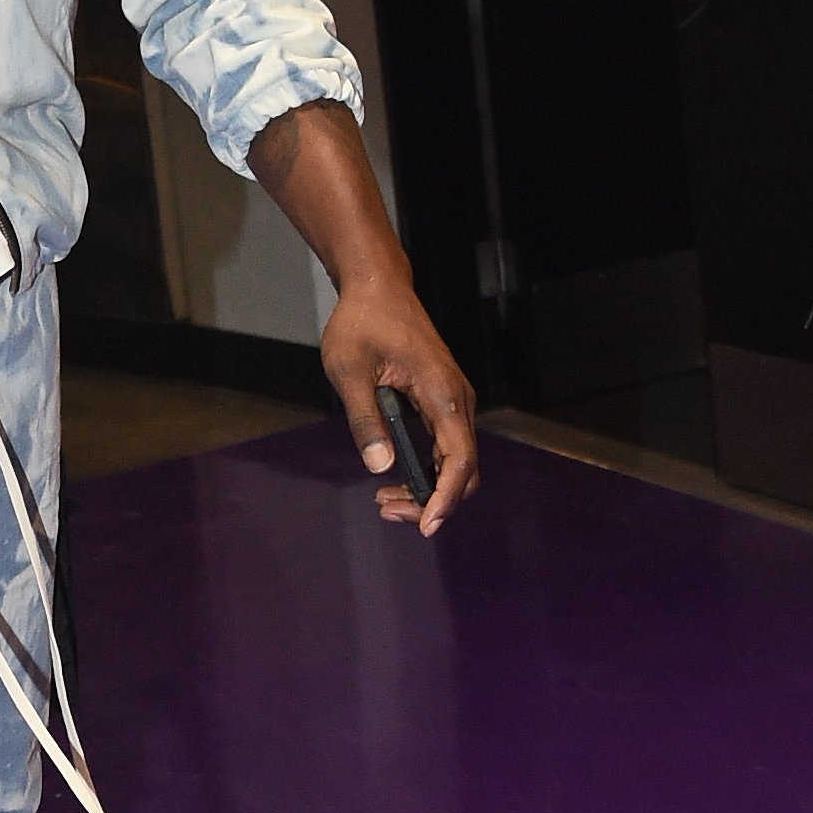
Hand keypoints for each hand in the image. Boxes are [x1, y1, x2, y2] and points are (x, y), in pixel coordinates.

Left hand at [320, 271, 479, 537]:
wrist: (378, 287)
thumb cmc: (362, 322)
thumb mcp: (349, 370)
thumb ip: (365, 419)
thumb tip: (380, 466)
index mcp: (441, 393)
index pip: (459, 459)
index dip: (445, 498)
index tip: (425, 525)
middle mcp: (457, 400)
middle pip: (463, 469)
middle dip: (434, 500)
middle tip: (388, 510)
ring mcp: (452, 400)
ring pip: (456, 461)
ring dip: (429, 488)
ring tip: (386, 501)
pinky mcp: (442, 400)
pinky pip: (446, 446)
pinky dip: (427, 470)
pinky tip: (396, 479)